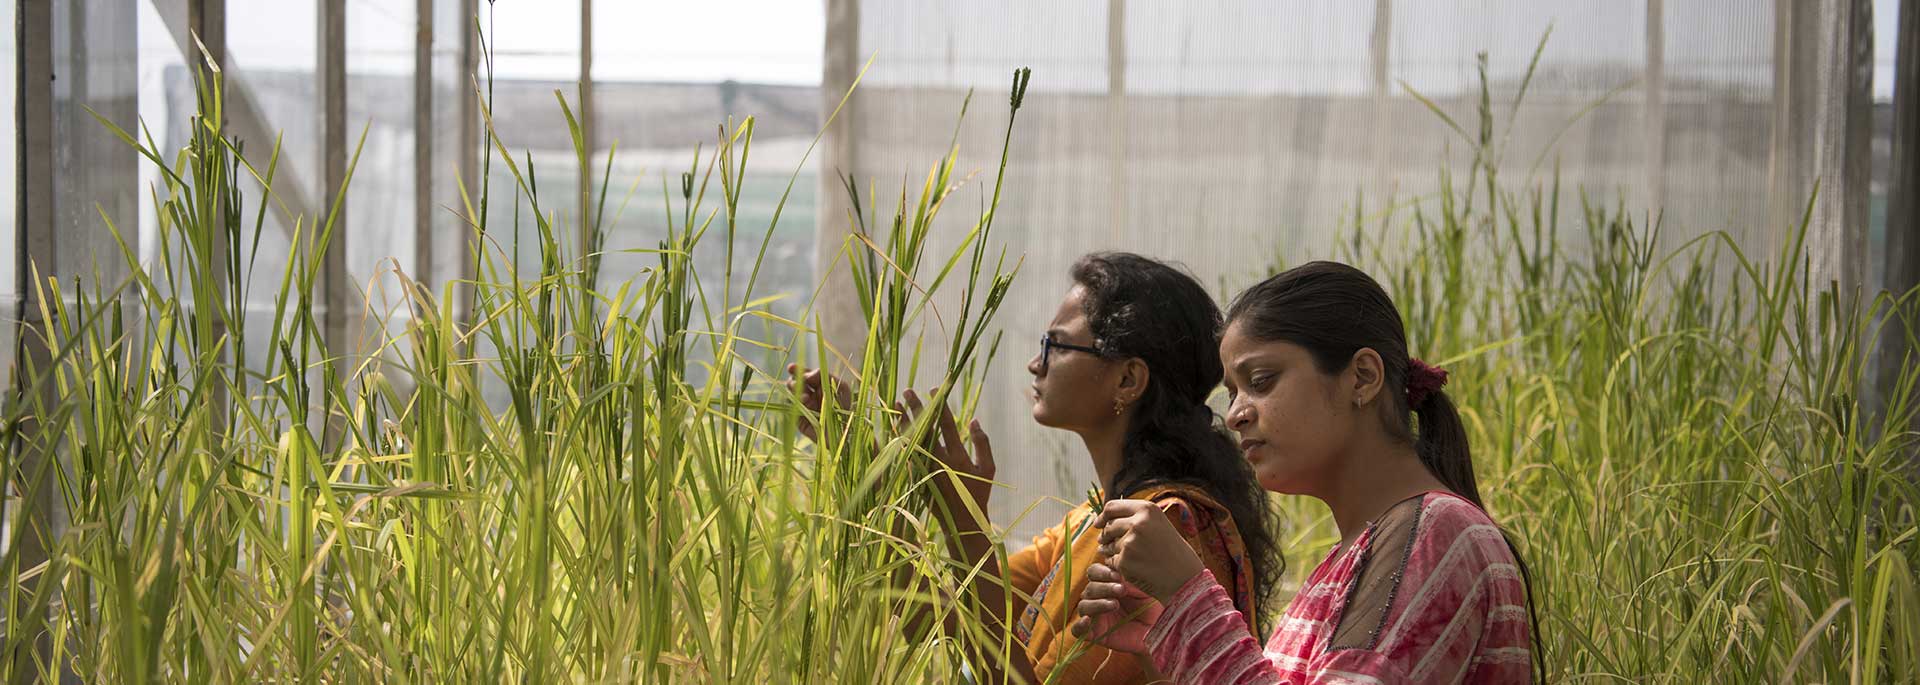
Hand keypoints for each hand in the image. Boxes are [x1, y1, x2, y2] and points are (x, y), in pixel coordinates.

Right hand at [786, 364, 851, 441]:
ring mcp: (801, 405)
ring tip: (806, 397)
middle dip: (794, 380)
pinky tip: (804, 403)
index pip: (804, 374)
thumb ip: (826, 377)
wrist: (842, 432)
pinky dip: (794, 403)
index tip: (792, 368)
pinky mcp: (797, 417)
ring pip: (791, 393)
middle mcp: (808, 394)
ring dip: (795, 392)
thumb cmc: (845, 408)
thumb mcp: (841, 387)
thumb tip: (807, 376)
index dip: (797, 370)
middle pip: (794, 382)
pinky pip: (790, 407)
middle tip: (797, 382)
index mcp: (818, 385)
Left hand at [901, 388, 994, 530]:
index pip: (946, 425)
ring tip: (896, 404)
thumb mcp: (988, 469)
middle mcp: (938, 462)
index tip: (933, 389)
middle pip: (924, 429)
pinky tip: (894, 428)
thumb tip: (974, 420)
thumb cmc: (978, 494)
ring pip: (911, 441)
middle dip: (916, 408)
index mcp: (957, 458)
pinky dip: (899, 441)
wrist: (961, 522)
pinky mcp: (915, 479)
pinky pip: (905, 455)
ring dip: (903, 422)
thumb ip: (983, 444)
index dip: (939, 405)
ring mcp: (924, 471)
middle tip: (907, 391)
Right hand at [1071, 562, 1161, 652]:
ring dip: (1097, 603)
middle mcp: (1098, 598)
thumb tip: (1118, 576)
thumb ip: (1129, 582)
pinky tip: (1088, 620)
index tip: (1118, 576)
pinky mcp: (1094, 634)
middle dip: (1104, 587)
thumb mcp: (1143, 591)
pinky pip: (1077, 630)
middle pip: (1090, 588)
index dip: (1102, 572)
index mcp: (1108, 584)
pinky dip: (1080, 624)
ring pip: (1084, 606)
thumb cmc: (1151, 608)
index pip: (1094, 572)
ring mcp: (1095, 616)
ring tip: (1114, 605)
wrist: (1156, 632)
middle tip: (1121, 590)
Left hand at [1092, 500, 1205, 603]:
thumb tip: (1103, 520)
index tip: (1098, 524)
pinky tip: (1133, 568)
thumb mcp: (1158, 525)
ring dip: (1111, 551)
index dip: (1102, 516)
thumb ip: (1135, 518)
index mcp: (1147, 509)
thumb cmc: (1173, 552)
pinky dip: (1117, 565)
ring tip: (1131, 558)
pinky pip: (1111, 560)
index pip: (1112, 507)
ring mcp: (1129, 542)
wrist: (1185, 578)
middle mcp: (1137, 522)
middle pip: (1108, 526)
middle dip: (1106, 536)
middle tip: (1112, 544)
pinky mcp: (1124, 561)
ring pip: (1108, 544)